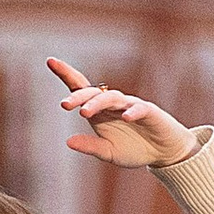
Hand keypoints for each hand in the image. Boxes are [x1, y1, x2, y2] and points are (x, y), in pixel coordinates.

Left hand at [48, 57, 198, 168]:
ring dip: (97, 103)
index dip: (66, 74)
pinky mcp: (149, 112)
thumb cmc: (135, 148)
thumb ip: (90, 146)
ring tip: (85, 112)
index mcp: (100, 111)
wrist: (164, 151)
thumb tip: (68, 142)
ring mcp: (131, 105)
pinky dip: (132, 111)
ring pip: (112, 98)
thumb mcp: (109, 152)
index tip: (50, 61)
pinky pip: (139, 108)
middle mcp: (113, 104)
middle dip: (78, 97)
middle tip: (64, 105)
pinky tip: (125, 117)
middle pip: (93, 93)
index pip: (81, 89)